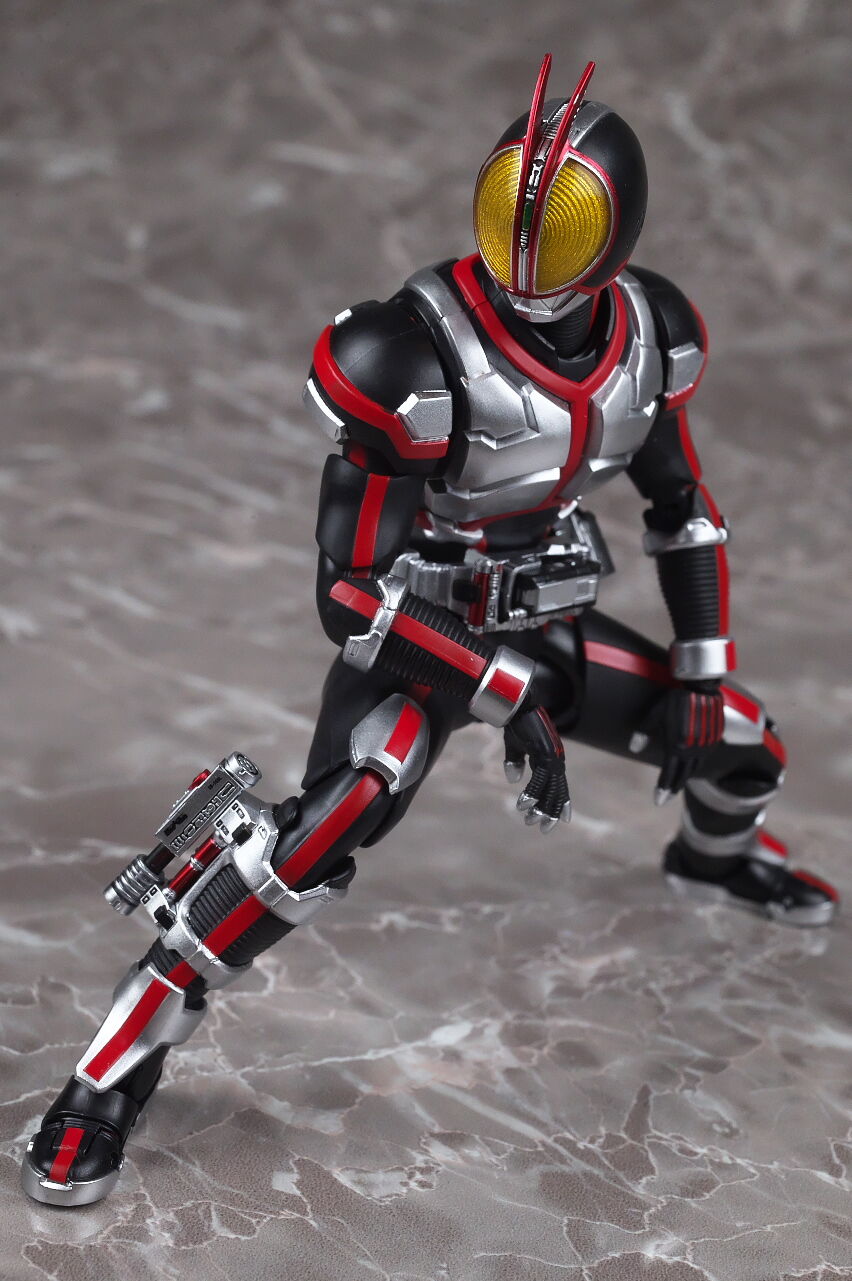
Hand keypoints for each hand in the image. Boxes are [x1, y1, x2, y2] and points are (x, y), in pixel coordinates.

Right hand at [503, 705, 570, 831]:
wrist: (516, 703)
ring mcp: (550, 757)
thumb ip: (515, 762)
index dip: (562, 802)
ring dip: (541, 806)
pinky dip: (532, 793)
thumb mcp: (515, 746)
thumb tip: (513, 778)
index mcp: (551, 758)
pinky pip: (539, 779)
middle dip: (552, 811)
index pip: (559, 785)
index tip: (564, 820)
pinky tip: (524, 804)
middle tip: (544, 829)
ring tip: (530, 821)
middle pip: (557, 791)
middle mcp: (555, 759)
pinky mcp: (542, 754)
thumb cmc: (517, 722)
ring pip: (550, 788)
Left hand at [629, 682, 724, 803]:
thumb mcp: (655, 714)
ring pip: (695, 768)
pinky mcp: (714, 739)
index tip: (658, 801)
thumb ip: (644, 732)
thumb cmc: (676, 699)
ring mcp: (706, 745)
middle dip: (674, 787)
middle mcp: (694, 749)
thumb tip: (633, 748)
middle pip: (683, 775)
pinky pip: (704, 757)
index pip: (669, 774)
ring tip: (677, 784)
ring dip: (685, 777)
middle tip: (667, 796)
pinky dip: (696, 764)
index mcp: (678, 745)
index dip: (663, 788)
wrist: (701, 687)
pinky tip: (691, 765)